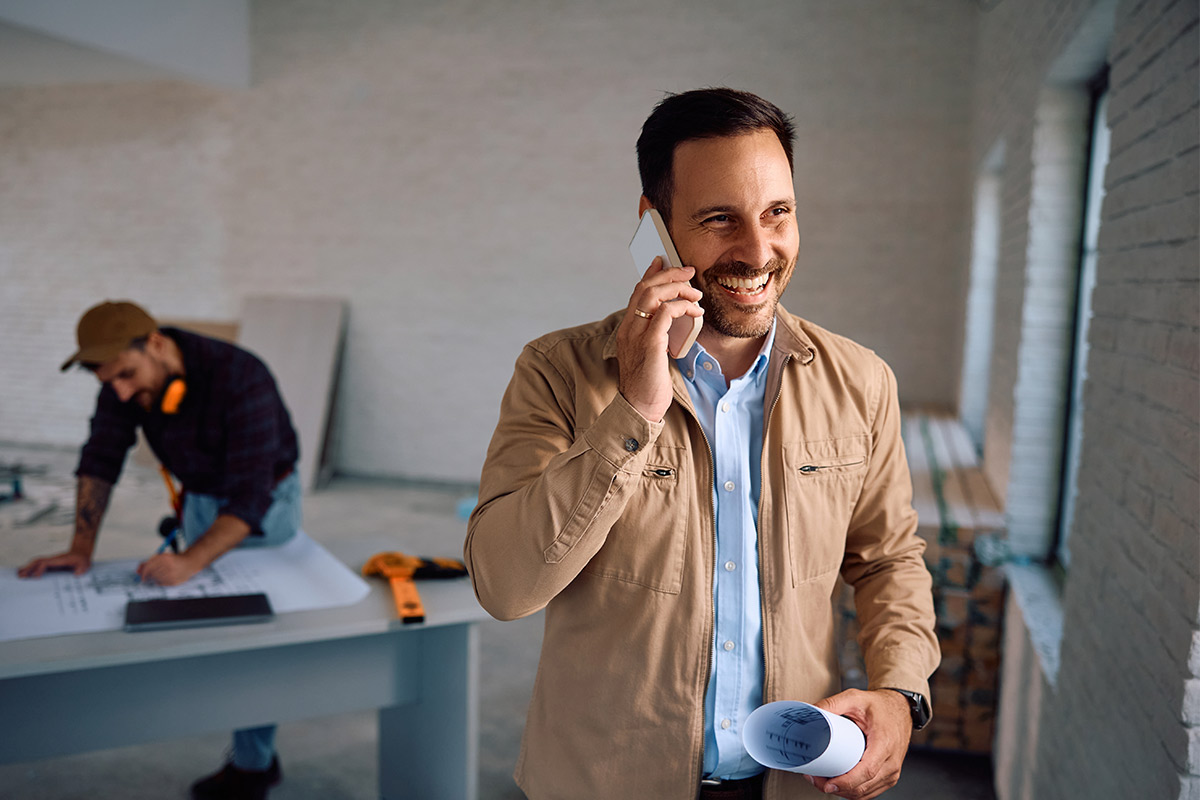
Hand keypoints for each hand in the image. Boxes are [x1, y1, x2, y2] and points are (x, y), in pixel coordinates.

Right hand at [18, 550, 91, 577]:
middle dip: (29, 568)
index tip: (35, 577)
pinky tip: (25, 573)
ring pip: (36, 563)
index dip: (40, 569)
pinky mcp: (50, 564)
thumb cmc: (82, 560)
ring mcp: (50, 561)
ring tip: (18, 575)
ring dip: (27, 568)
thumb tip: (77, 574)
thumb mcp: (85, 564)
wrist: (81, 553)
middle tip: (20, 576)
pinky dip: (30, 568)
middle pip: (38, 561)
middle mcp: (53, 560)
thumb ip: (82, 569)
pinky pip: (38, 565)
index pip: (46, 563)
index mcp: (60, 560)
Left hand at [136, 552, 202, 585]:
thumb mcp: (161, 557)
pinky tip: (165, 577)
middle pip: (151, 574)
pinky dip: (160, 581)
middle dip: (148, 575)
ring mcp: (171, 574)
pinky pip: (161, 583)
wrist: (189, 563)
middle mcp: (168, 566)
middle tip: (149, 576)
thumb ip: (148, 563)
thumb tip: (137, 571)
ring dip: (154, 578)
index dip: (143, 572)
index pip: (148, 567)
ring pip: (155, 579)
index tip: (141, 575)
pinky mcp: (173, 581)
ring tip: (161, 574)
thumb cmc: (174, 560)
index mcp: (164, 558)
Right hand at [616, 257, 703, 421]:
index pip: (637, 293)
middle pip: (645, 288)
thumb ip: (658, 334)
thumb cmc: (648, 384)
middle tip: (689, 272)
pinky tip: (694, 311)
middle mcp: (628, 328)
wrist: (639, 407)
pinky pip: (665, 313)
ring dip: (678, 288)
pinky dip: (681, 306)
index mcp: (627, 329)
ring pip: (653, 295)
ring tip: (696, 294)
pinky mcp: (649, 344)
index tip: (663, 261)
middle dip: (669, 274)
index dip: (651, 273)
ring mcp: (636, 335)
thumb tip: (674, 320)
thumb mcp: (652, 354)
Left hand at [808, 688, 912, 798]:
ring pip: (865, 793)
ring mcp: (892, 772)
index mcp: (884, 743)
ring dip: (843, 792)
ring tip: (822, 781)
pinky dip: (853, 792)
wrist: (901, 709)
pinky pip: (870, 792)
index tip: (828, 784)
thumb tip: (813, 712)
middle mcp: (891, 761)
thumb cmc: (881, 706)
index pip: (866, 771)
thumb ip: (833, 703)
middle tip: (815, 778)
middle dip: (837, 788)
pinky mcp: (889, 776)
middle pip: (863, 786)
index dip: (846, 782)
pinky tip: (838, 785)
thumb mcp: (855, 698)